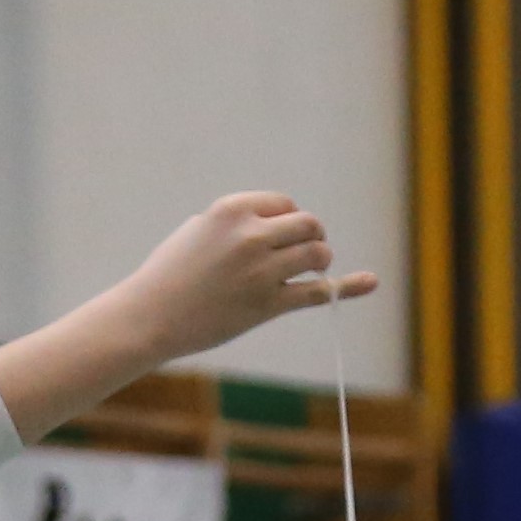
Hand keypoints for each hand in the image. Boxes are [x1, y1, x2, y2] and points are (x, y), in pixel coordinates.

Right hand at [123, 192, 377, 362]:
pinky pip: (317, 292)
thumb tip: (277, 224)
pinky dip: (345, 287)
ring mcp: (262, 270)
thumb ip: (238, 221)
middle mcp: (251, 235)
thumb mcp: (200, 230)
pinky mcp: (268, 304)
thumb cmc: (169, 274)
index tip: (277, 238)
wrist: (150, 316)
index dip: (288, 221)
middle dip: (311, 237)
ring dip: (318, 261)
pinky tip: (369, 282)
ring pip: (316, 253)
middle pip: (308, 224)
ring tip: (306, 272)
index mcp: (233, 209)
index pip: (285, 204)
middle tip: (302, 255)